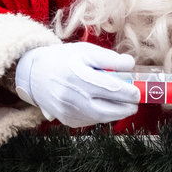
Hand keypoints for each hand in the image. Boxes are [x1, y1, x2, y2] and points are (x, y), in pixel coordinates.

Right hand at [13, 42, 140, 127]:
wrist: (33, 73)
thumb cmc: (63, 59)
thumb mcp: (86, 51)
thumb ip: (109, 58)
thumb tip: (130, 64)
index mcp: (76, 76)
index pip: (109, 89)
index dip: (128, 92)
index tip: (138, 92)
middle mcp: (71, 97)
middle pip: (106, 109)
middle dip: (125, 108)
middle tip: (135, 103)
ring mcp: (67, 111)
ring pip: (99, 118)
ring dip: (115, 113)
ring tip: (124, 105)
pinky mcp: (66, 120)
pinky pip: (90, 121)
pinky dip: (102, 116)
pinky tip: (106, 107)